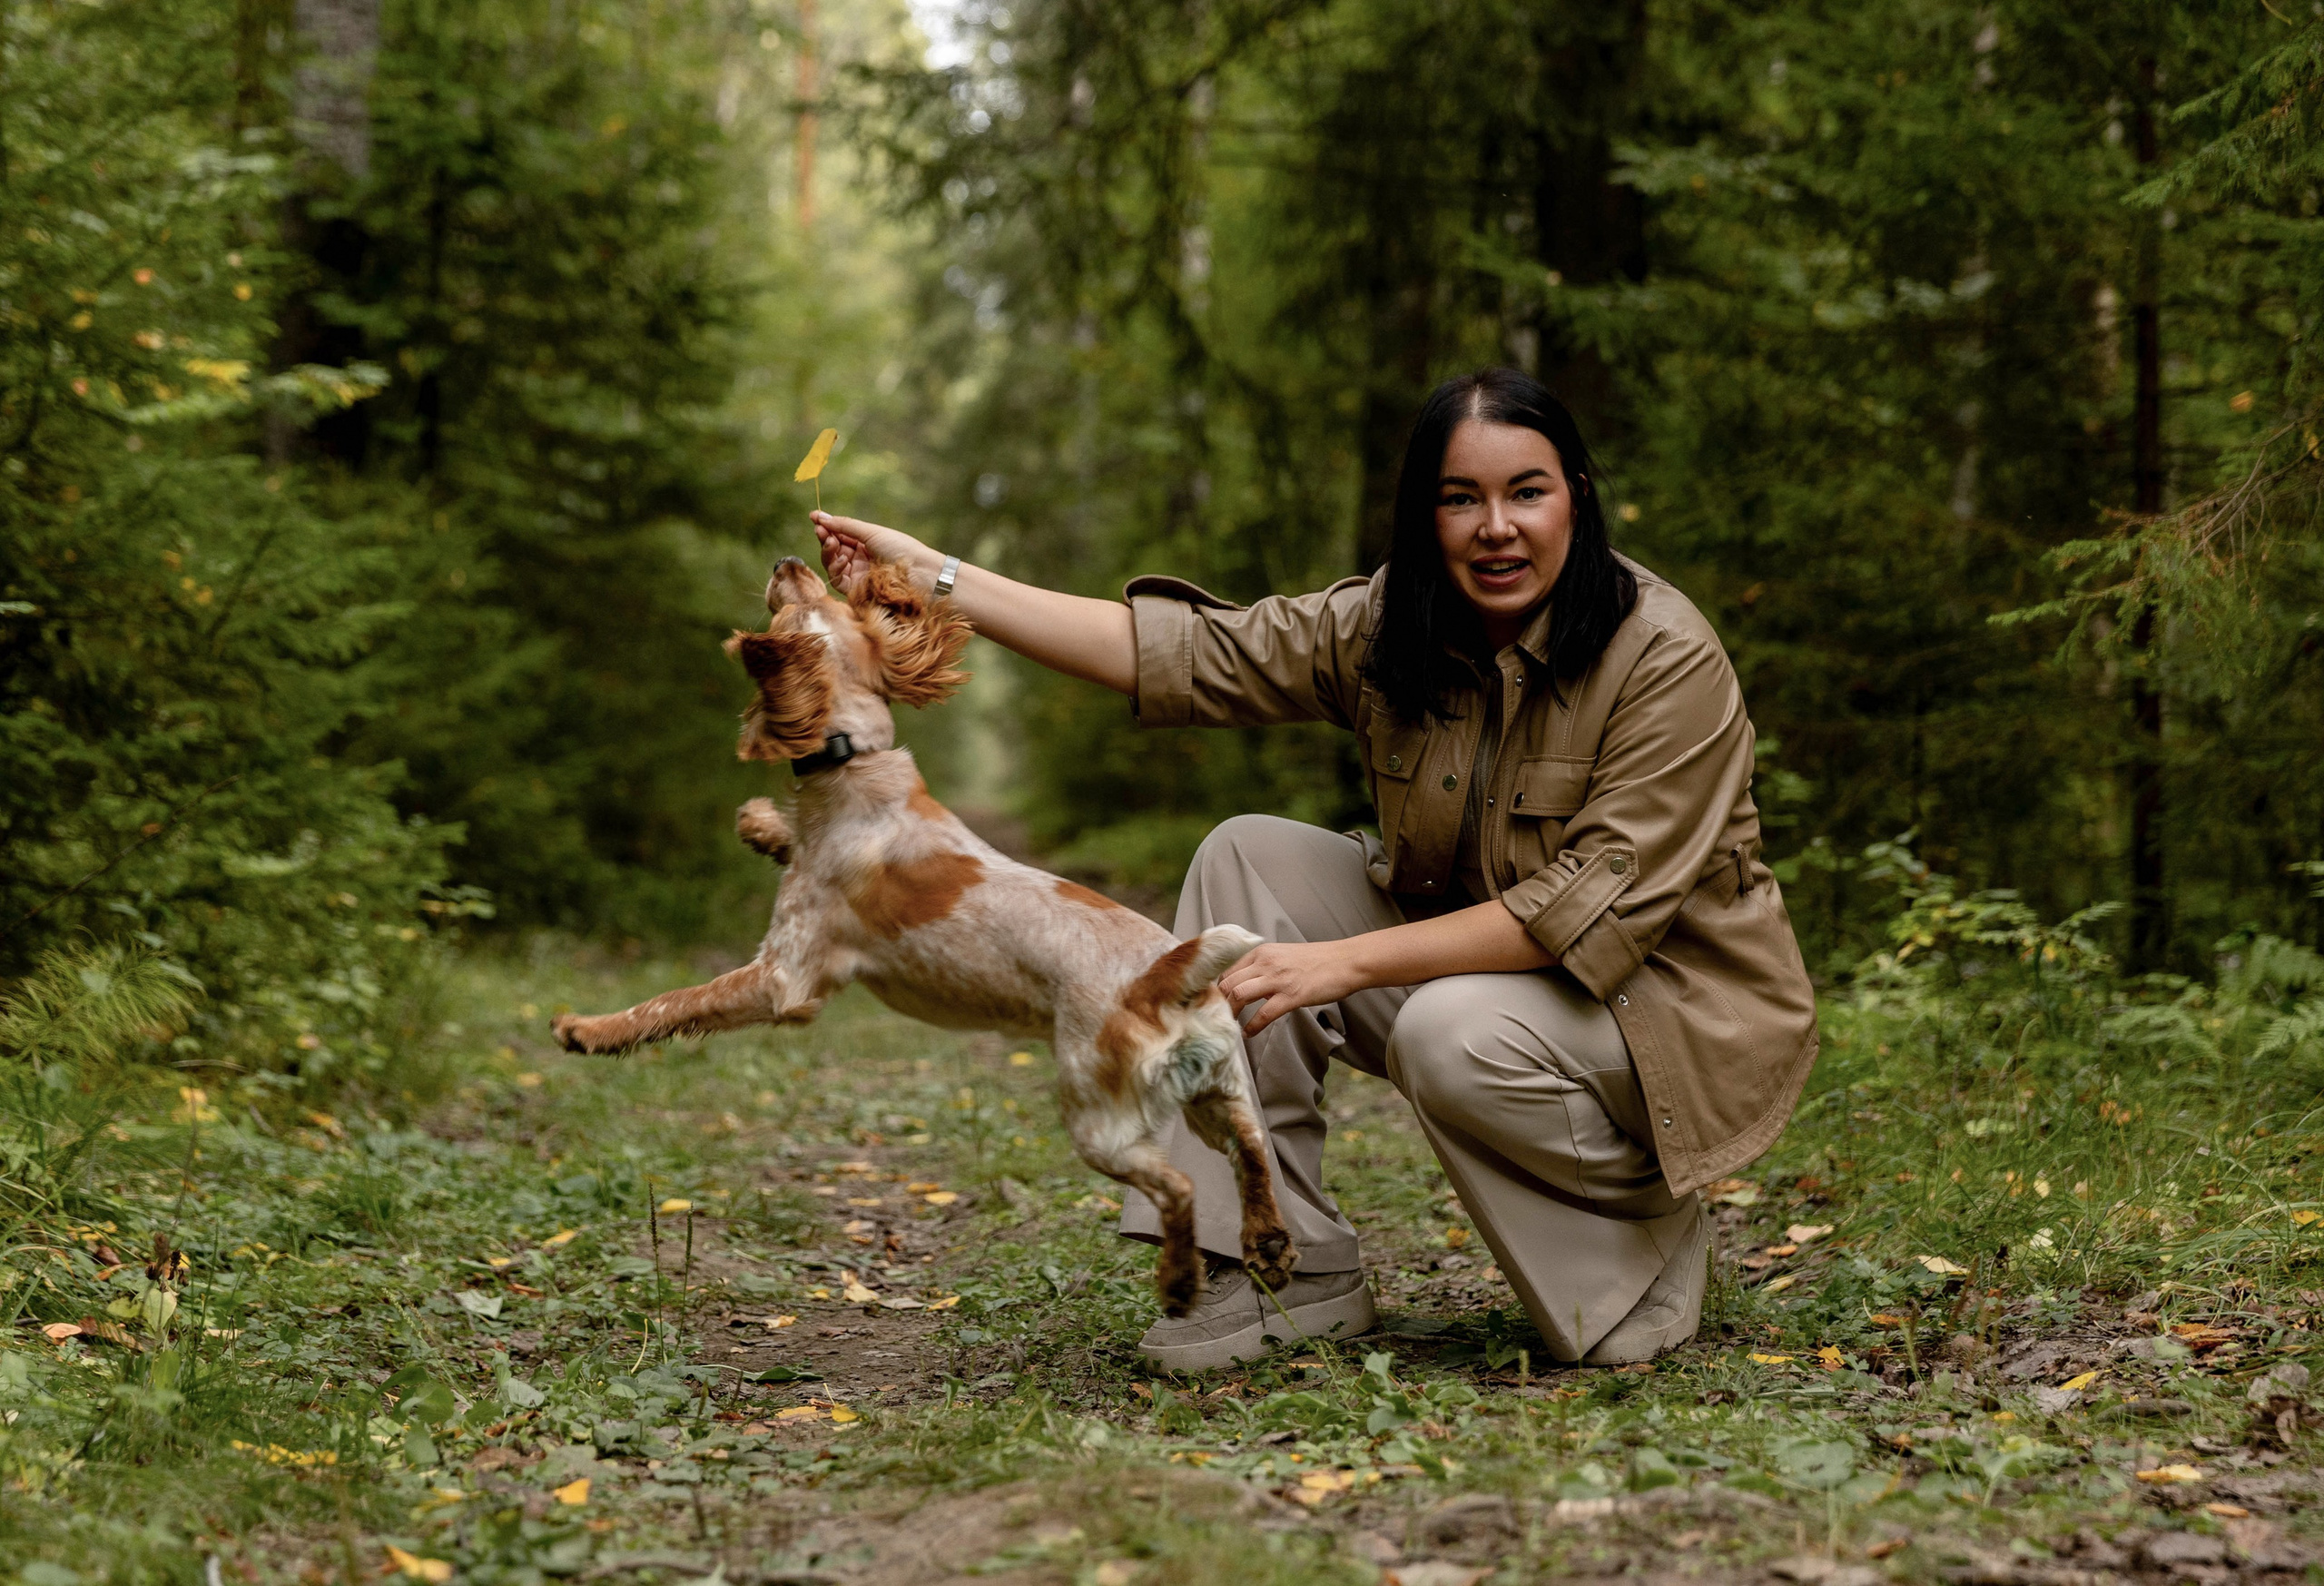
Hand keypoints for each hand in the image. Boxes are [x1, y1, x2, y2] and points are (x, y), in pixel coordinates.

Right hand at [812, 511, 936, 598]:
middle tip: (821, 530)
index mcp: (866, 543)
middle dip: (825, 538)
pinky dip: (835, 568)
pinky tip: (842, 559)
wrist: (918, 573)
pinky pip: (837, 580)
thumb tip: (820, 516)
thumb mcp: (871, 532)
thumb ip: (845, 526)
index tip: (814, 517)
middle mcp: (860, 559)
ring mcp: (857, 575)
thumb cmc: (900, 548)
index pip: (840, 534)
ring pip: (832, 564)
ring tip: (831, 542)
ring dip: (828, 552)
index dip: (827, 526)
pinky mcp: (857, 590)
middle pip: (833, 549)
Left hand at [1217, 940, 1372, 1036]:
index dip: (1216, 988)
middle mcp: (1265, 962)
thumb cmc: (1317, 961)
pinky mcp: (1292, 995)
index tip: (1213, 1002)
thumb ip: (1263, 967)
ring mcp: (1278, 979)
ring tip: (1228, 1025)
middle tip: (1215, 1017)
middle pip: (1226, 982)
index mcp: (1261, 952)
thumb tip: (1247, 986)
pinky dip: (1252, 1027)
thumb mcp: (1283, 955)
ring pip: (1239, 995)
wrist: (1345, 961)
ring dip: (1230, 1013)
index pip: (1226, 969)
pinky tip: (1248, 1033)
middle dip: (1217, 1002)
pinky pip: (1264, 1014)